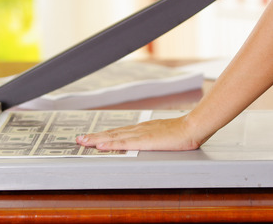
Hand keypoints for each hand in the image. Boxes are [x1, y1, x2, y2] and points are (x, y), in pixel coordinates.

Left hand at [76, 116, 205, 150]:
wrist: (192, 127)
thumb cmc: (183, 132)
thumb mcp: (166, 134)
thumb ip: (157, 137)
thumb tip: (152, 142)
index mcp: (143, 129)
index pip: (120, 132)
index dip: (105, 135)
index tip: (92, 137)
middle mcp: (139, 129)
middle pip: (113, 133)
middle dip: (95, 136)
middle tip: (80, 139)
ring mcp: (140, 134)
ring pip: (114, 136)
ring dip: (97, 139)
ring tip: (83, 141)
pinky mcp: (144, 140)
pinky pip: (123, 142)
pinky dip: (110, 143)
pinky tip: (100, 145)